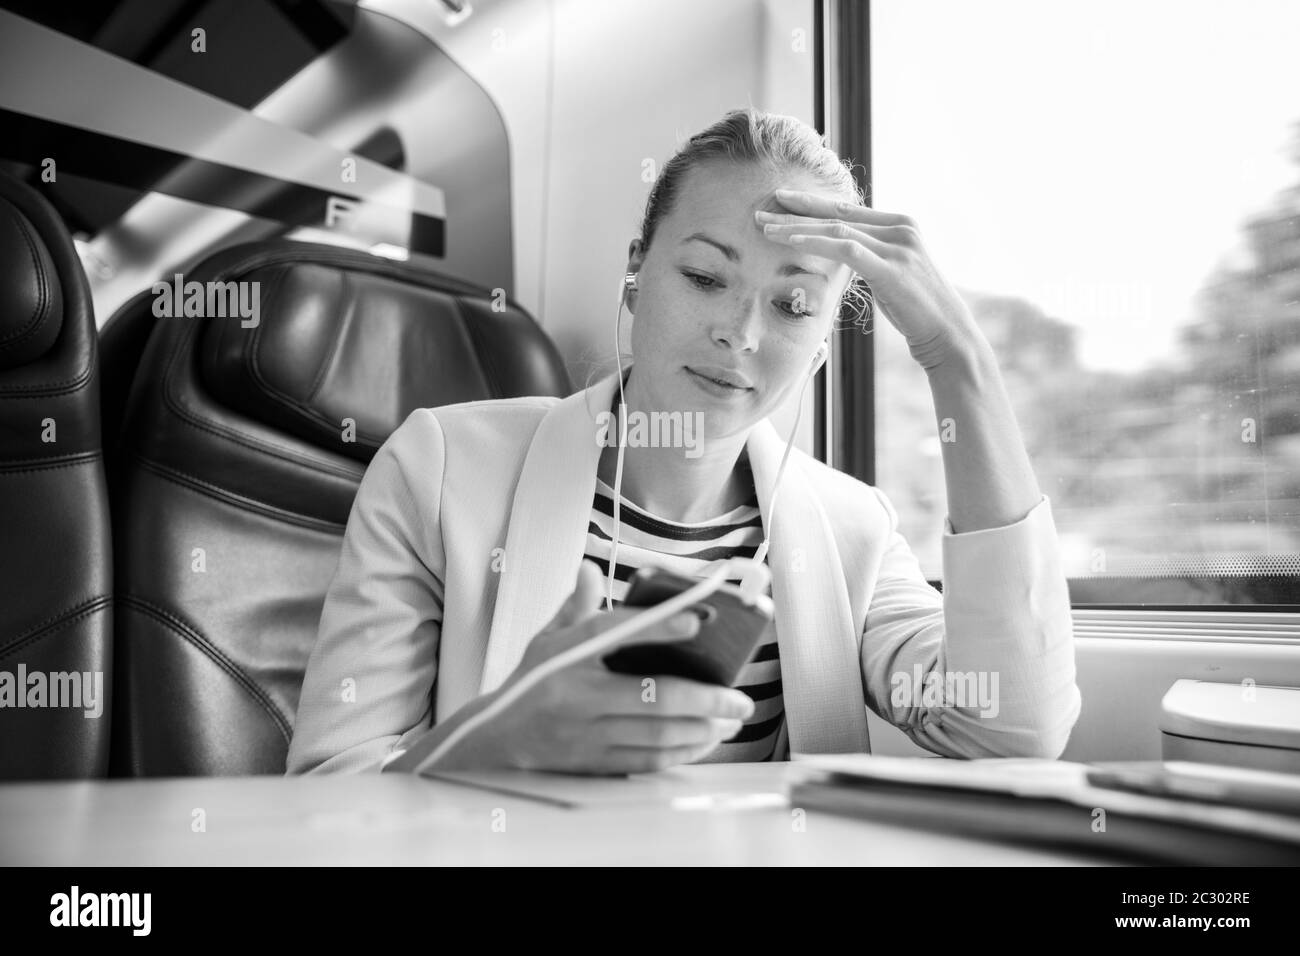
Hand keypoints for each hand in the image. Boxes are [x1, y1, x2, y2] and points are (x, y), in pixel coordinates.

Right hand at [466, 560, 756, 773]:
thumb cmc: (530, 683)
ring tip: (730, 718)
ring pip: (657, 734)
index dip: (660, 625)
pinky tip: (705, 740)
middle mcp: (577, 695)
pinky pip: (647, 760)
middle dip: (705, 698)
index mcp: (565, 655)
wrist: (494, 740)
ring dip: (702, 728)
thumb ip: (575, 607)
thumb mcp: (546, 640)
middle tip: (739, 696)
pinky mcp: (593, 763)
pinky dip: (682, 752)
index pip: (614, 632)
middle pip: (653, 695)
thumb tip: (590, 569)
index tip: (699, 619)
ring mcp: (586, 733)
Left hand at [756, 189, 982, 369]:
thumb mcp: (891, 274)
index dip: (813, 203)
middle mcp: (901, 228)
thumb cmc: (917, 310)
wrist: (948, 334)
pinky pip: (846, 248)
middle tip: (762, 208)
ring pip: (837, 227)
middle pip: (838, 212)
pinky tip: (792, 241)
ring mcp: (898, 245)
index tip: (782, 201)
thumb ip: (871, 257)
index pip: (848, 208)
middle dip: (797, 210)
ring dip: (797, 227)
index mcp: (900, 225)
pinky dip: (817, 242)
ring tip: (766, 227)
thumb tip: (843, 253)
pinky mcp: (891, 267)